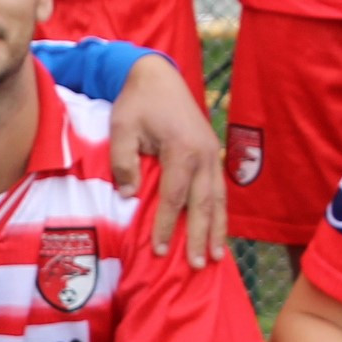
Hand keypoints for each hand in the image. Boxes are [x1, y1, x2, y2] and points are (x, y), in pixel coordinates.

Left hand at [105, 55, 226, 263]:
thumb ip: (124, 161)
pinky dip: (220, 212)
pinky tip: (218, 230)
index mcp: (181, 149)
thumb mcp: (122, 128)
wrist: (157, 76)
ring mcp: (211, 153)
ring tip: (216, 256)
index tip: (159, 250)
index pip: (174, 196)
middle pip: (203, 203)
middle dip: (201, 236)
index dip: (167, 225)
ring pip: (218, 198)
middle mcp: (203, 154)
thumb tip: (130, 196)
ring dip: (218, 228)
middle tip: (198, 265)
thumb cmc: (137, 103)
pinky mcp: (211, 153)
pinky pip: (219, 188)